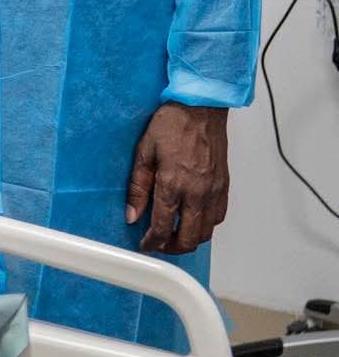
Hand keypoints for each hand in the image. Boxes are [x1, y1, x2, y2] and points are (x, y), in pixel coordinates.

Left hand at [126, 102, 229, 253]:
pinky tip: (194, 220)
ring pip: (207, 232)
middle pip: (189, 237)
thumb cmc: (171, 125)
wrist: (200, 108)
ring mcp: (214, 191)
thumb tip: (132, 214)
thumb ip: (138, 188)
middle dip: (172, 248)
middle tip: (159, 244)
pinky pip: (219, 217)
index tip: (145, 245)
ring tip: (175, 236)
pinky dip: (206, 226)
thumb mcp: (143, 153)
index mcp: (173, 184)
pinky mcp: (224, 186)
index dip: (152, 242)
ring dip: (190, 240)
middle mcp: (197, 192)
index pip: (163, 227)